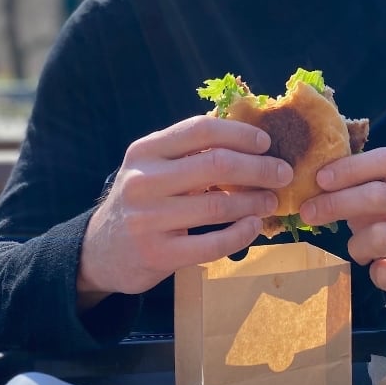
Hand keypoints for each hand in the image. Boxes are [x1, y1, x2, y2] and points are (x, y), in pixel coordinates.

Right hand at [77, 115, 291, 306]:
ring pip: (218, 206)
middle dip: (258, 168)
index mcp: (146, 150)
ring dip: (255, 201)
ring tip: (273, 200)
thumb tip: (246, 132)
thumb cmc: (142, 198)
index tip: (266, 142)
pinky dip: (240, 234)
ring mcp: (148, 219)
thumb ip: (189, 149)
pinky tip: (255, 226)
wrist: (102, 249)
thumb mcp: (154, 165)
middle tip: (283, 173)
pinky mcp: (158, 255)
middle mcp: (144, 181)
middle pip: (215, 165)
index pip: (200, 129)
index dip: (239, 133)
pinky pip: (212, 244)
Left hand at [300, 147, 385, 316]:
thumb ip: (361, 188)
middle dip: (337, 202)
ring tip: (357, 249)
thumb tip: (315, 183)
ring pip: (381, 235)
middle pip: (380, 195)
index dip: (352, 167)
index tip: (320, 179)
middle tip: (307, 212)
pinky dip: (373, 272)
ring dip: (356, 244)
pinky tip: (378, 269)